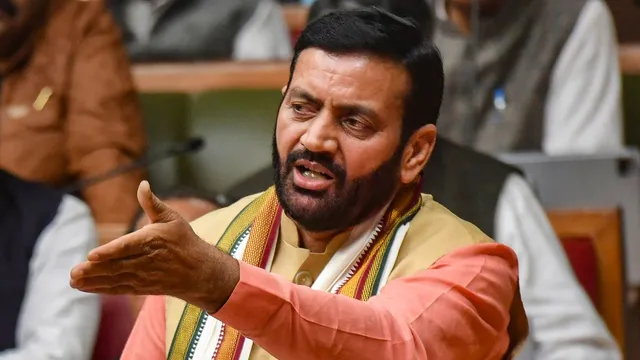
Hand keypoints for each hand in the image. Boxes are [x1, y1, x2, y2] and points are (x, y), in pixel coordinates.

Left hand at [70, 181, 238, 312]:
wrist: (200, 272)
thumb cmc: (184, 241)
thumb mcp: (172, 218)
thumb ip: (152, 203)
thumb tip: (143, 185)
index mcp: (152, 241)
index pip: (127, 247)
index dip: (109, 252)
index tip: (91, 255)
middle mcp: (147, 261)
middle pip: (117, 266)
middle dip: (94, 270)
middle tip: (73, 272)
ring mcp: (144, 276)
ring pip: (116, 280)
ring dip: (94, 281)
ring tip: (73, 281)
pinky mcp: (143, 287)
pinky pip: (120, 289)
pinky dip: (102, 290)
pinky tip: (85, 288)